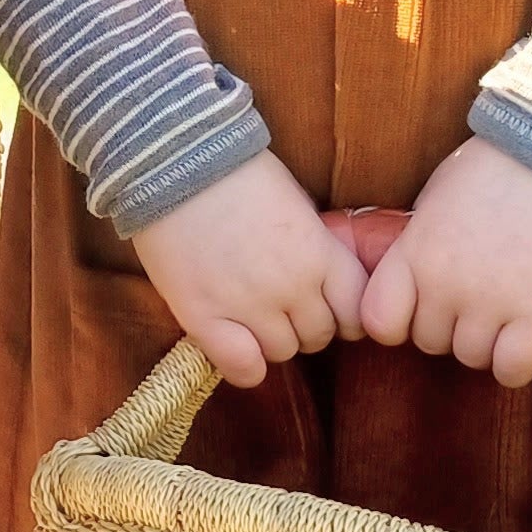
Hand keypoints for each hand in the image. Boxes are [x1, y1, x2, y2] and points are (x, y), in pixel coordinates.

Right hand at [130, 153, 366, 391]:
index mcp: (320, 254)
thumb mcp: (296, 204)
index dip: (341, 314)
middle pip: (318, 337)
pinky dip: (245, 366)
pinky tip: (233, 346)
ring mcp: (250, 307)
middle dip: (302, 326)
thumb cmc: (237, 173)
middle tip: (277, 307)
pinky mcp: (205, 318)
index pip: (356, 312)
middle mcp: (294, 287)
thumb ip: (313, 247)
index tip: (323, 307)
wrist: (176, 162)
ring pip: (282, 353)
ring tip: (247, 316)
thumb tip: (319, 277)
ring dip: (270, 341)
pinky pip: (243, 369)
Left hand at [354, 139, 531, 387]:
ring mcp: (491, 303)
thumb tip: (416, 282)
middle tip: (480, 299)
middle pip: (431, 342)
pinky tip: (526, 340)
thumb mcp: (435, 201)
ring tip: (508, 310)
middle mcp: (444, 285)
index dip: (400, 322)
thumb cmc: (497, 168)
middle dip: (452, 328)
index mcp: (414, 253)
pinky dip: (516, 365)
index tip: (422, 310)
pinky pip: (512, 370)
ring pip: (472, 358)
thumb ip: (420, 247)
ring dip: (488, 344)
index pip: (379, 321)